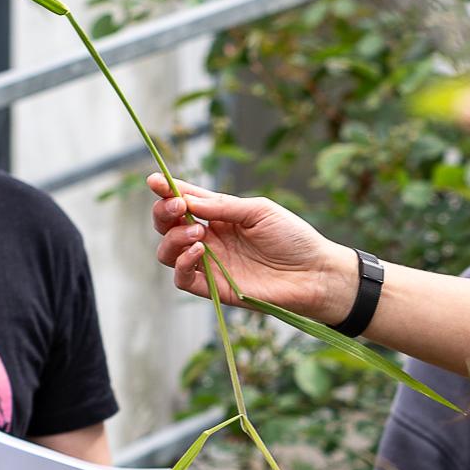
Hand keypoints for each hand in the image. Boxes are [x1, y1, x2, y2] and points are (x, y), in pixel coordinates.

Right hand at [150, 177, 359, 326]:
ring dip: (173, 238)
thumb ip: (222, 206)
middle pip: (167, 226)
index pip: (184, 202)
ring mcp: (210, 264)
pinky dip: (182, 263)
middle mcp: (210, 239)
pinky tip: (200, 249)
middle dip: (164, 212)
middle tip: (178, 207)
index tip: (154, 181)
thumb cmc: (293, 238)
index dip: (166, 191)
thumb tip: (187, 198)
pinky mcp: (214, 288)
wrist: (314, 273)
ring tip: (199, 232)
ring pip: (168, 252)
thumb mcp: (258, 211)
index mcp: (220, 217)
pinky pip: (182, 279)